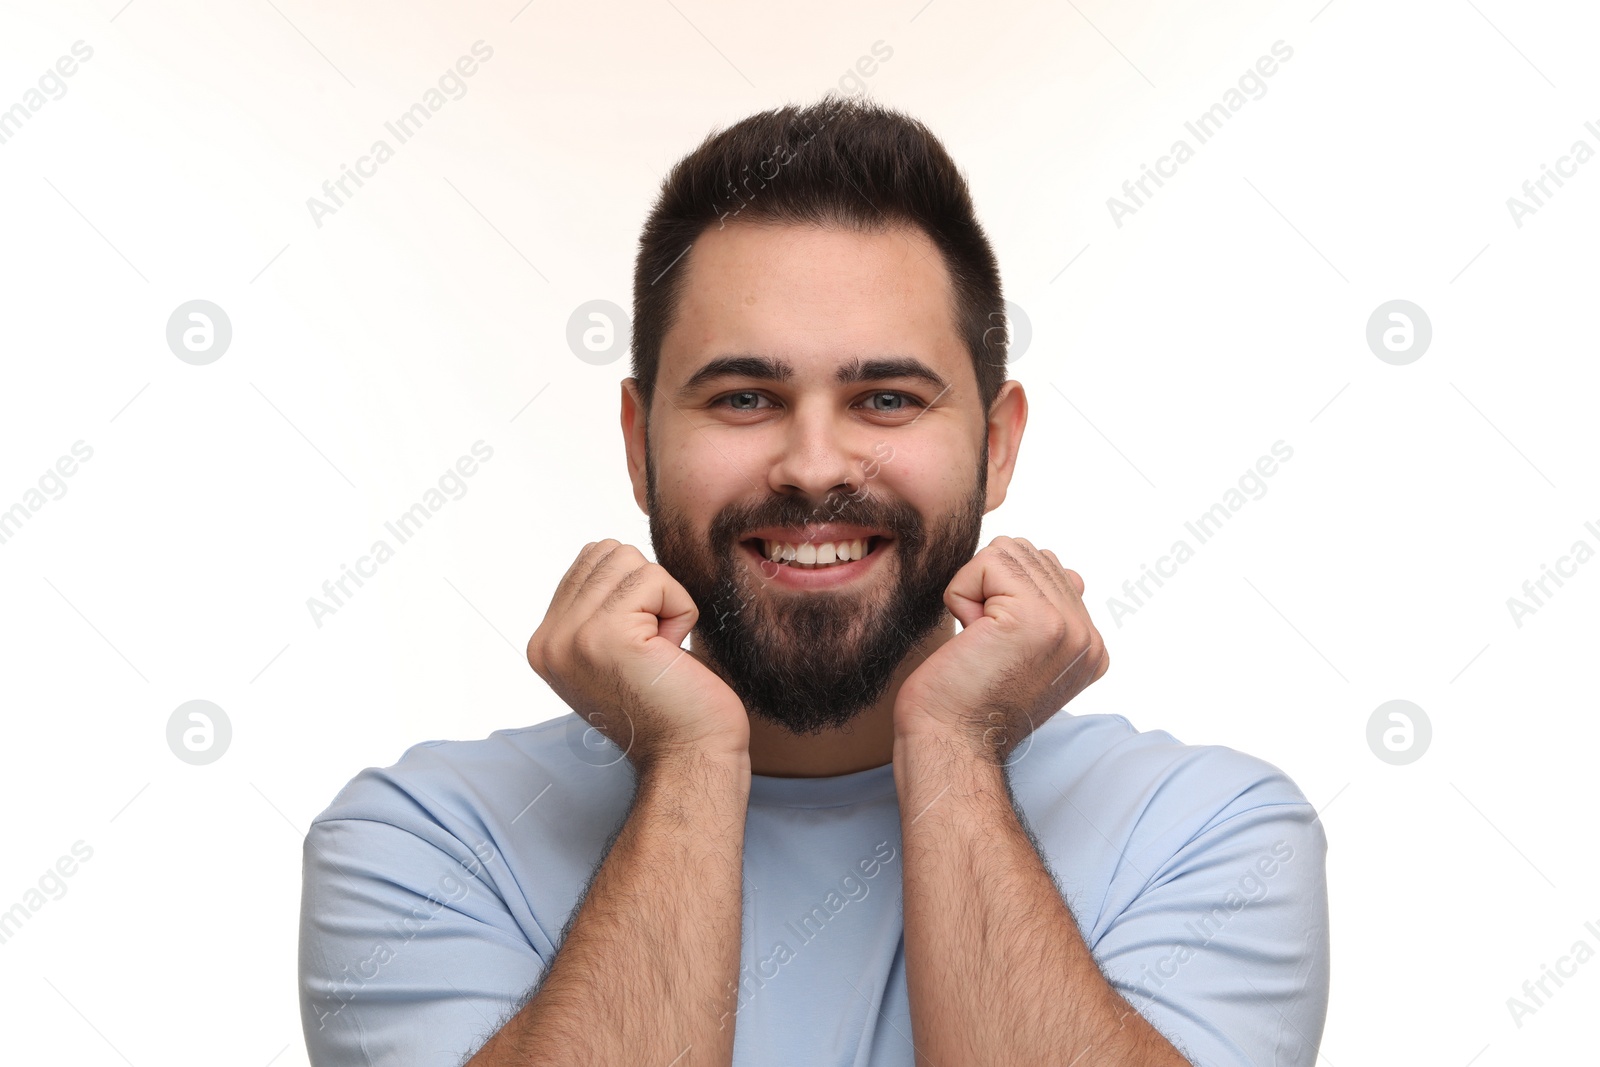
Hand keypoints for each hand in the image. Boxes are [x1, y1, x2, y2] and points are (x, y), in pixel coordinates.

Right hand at [526, 540, 749, 770]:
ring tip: (661, 651)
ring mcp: (572, 637)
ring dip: (665, 600)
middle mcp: (549, 640)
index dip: (635, 591)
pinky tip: (672, 654)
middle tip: (655, 648)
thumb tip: (607, 551)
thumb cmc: (669, 703)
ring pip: (632, 562)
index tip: (641, 647)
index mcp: (546, 643)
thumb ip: (597, 605)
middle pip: (610, 552)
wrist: (689, 757)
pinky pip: (657, 580)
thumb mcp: (614, 650)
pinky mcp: (607, 636)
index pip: (589, 560)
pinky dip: (680, 610)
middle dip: (649, 591)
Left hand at [893, 536, 1108, 761]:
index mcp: (1090, 645)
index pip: (1050, 568)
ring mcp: (1068, 626)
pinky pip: (988, 563)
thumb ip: (1050, 610)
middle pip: (1028, 553)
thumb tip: (1070, 573)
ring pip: (1009, 553)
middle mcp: (1088, 636)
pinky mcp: (1035, 618)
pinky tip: (970, 637)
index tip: (998, 650)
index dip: (1003, 596)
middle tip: (983, 644)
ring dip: (975, 590)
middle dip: (989, 588)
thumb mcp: (1022, 655)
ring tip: (979, 640)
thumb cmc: (967, 701)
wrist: (951, 743)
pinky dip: (962, 594)